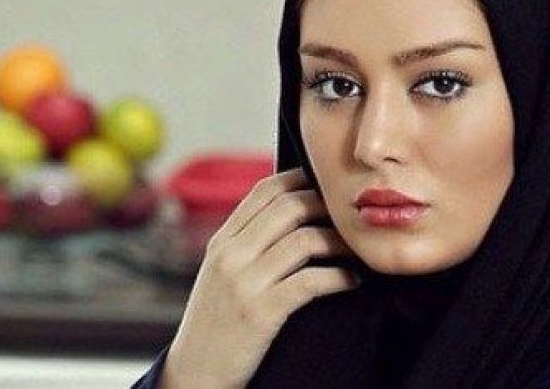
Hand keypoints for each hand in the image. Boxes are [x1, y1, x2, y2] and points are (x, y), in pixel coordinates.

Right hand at [159, 167, 359, 388]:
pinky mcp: (262, 312)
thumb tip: (291, 214)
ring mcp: (245, 282)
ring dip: (339, 243)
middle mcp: (231, 255)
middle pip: (290, 207)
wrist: (194, 375)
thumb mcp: (220, 274)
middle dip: (327, 207)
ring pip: (305, 240)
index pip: (264, 191)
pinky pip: (311, 281)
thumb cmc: (215, 323)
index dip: (301, 180)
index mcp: (222, 242)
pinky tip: (350, 281)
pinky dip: (339, 277)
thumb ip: (247, 243)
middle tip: (349, 220)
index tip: (327, 185)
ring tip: (355, 252)